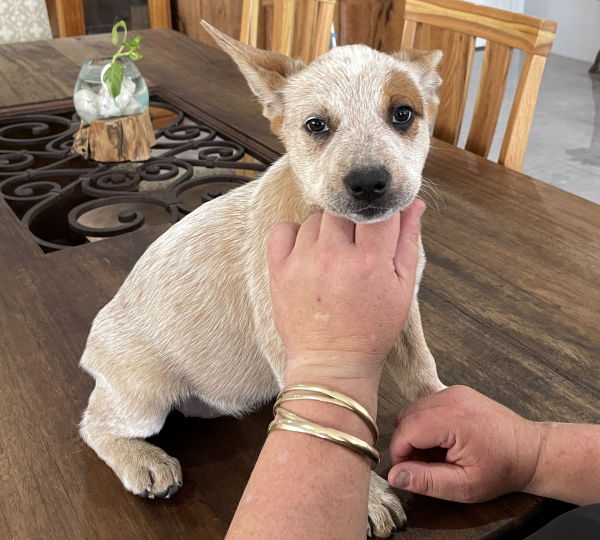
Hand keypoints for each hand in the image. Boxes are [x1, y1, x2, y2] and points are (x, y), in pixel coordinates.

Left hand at [267, 200, 425, 387]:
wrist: (332, 364)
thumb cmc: (372, 329)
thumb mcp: (403, 287)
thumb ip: (408, 241)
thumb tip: (414, 204)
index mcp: (370, 261)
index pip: (379, 211)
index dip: (383, 212)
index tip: (381, 223)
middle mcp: (333, 256)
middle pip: (344, 209)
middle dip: (354, 221)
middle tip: (357, 243)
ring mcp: (302, 262)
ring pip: (315, 218)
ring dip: (326, 229)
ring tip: (334, 255)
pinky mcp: (279, 270)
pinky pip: (283, 229)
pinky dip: (295, 234)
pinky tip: (308, 252)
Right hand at [388, 386, 545, 502]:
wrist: (531, 451)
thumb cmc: (502, 470)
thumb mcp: (464, 486)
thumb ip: (426, 481)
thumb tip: (394, 476)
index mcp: (451, 418)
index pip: (404, 431)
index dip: (399, 455)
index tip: (410, 473)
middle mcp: (449, 398)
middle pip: (404, 418)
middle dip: (408, 444)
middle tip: (428, 465)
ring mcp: (452, 392)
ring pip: (413, 411)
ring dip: (416, 434)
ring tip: (439, 454)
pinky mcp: (455, 392)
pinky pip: (426, 406)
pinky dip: (427, 425)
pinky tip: (445, 442)